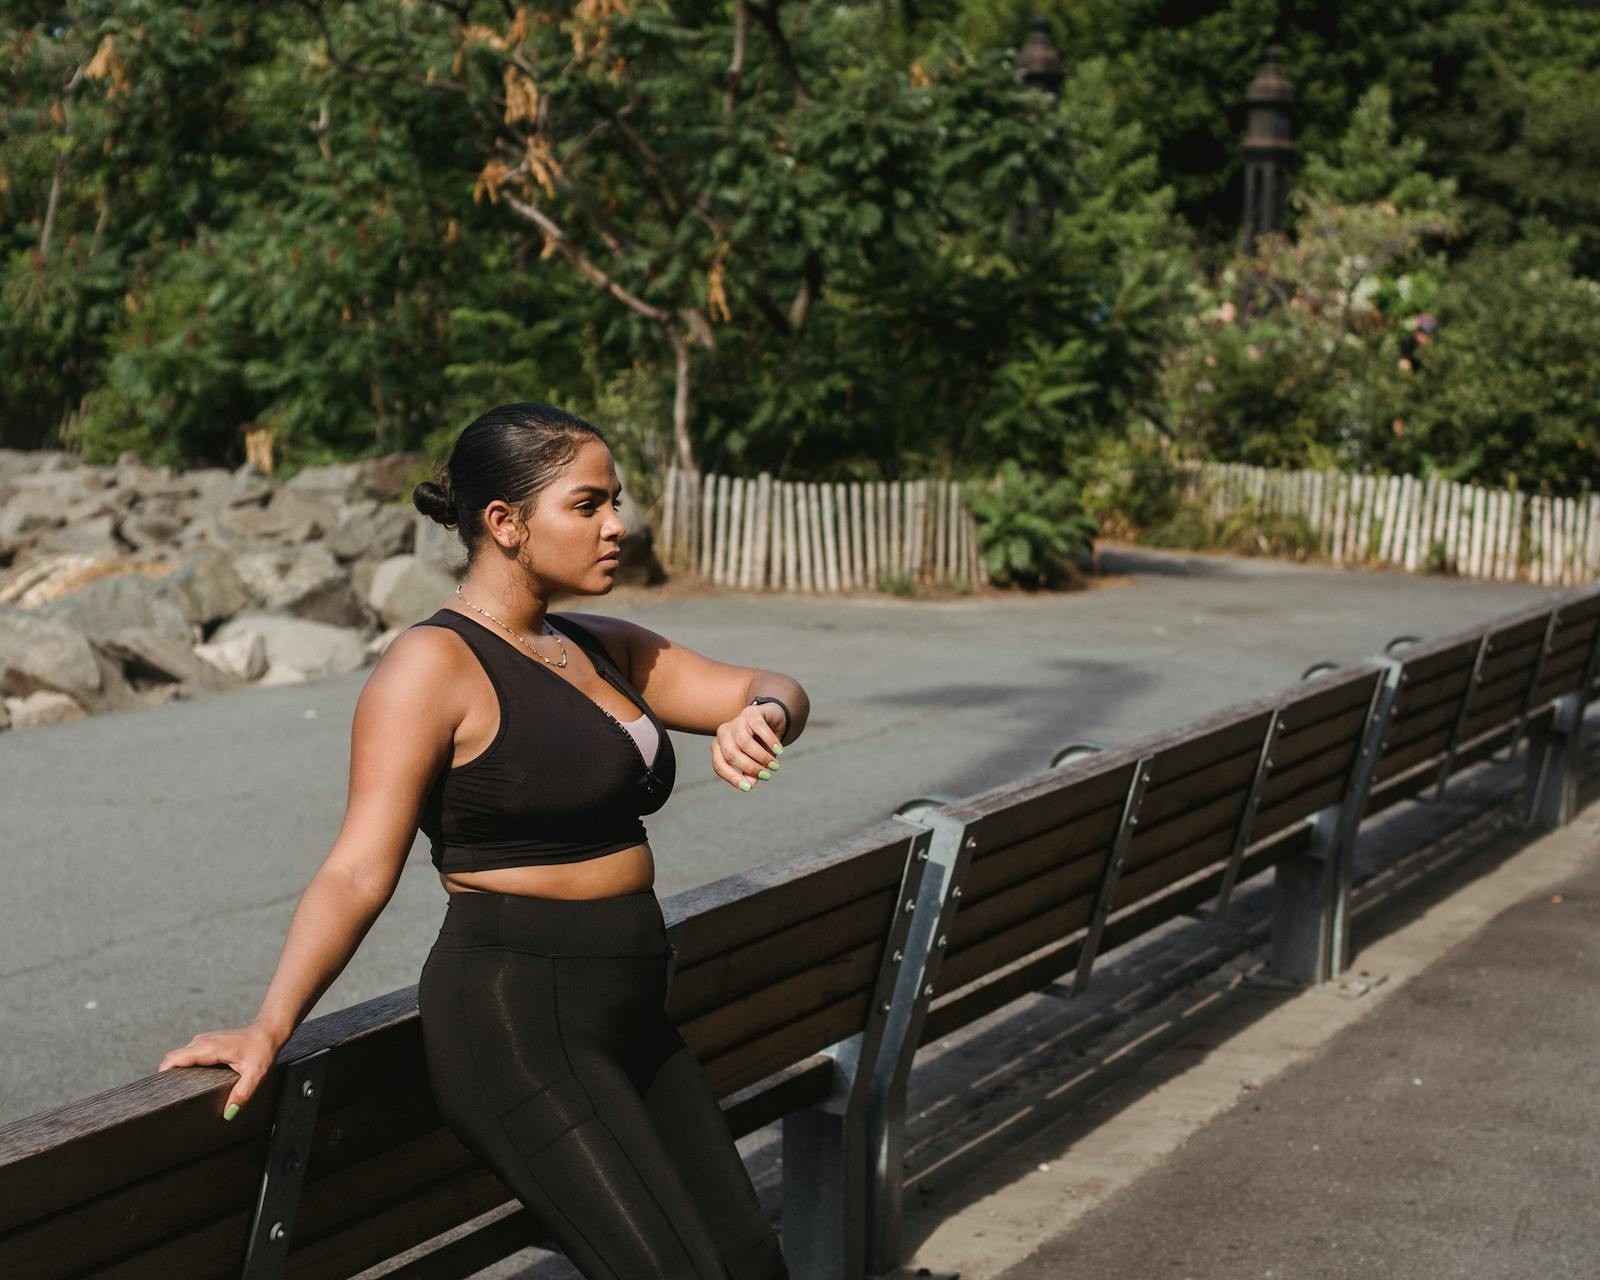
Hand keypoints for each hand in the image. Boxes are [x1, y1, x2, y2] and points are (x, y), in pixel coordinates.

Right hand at [157, 1021, 282, 1116]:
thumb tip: (228, 1113)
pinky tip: (190, 1082)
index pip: (175, 1058)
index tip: (159, 1091)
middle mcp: (202, 1042)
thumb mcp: (256, 1074)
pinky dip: (184, 1066)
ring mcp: (204, 1041)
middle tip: (168, 1098)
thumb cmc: (263, 1049)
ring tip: (178, 1092)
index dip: (163, 1074)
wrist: (269, 1031)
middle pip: (173, 1058)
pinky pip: (188, 1055)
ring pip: (180, 1056)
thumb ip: (242, 1093)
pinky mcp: (207, 1043)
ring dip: (176, 1071)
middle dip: (167, 1076)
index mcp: (209, 1048)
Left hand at [712, 702, 784, 791]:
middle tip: (767, 775)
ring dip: (761, 757)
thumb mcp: (754, 761)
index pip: (719, 765)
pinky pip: (759, 728)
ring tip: (774, 765)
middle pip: (731, 754)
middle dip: (751, 768)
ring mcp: (736, 721)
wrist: (770, 719)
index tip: (748, 788)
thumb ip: (749, 773)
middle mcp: (723, 733)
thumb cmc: (759, 744)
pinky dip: (770, 741)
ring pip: (744, 743)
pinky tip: (779, 751)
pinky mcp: (751, 713)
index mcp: (718, 746)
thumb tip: (749, 785)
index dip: (732, 778)